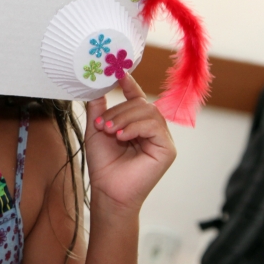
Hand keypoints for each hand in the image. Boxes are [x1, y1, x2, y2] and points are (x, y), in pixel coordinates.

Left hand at [83, 74, 175, 216]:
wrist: (107, 189)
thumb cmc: (103, 163)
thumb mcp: (97, 129)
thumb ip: (98, 107)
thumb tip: (96, 85)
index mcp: (136, 123)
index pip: (136, 97)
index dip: (129, 84)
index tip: (118, 73)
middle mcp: (151, 128)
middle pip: (141, 104)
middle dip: (119, 110)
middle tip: (103, 124)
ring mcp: (161, 138)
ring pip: (148, 112)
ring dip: (124, 118)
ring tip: (110, 131)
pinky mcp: (167, 149)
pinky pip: (154, 126)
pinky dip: (136, 128)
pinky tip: (122, 137)